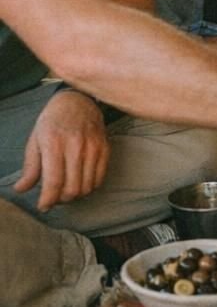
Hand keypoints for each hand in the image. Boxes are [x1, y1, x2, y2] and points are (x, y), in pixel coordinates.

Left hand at [15, 90, 109, 210]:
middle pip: (72, 187)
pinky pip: (100, 178)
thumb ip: (30, 167)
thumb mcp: (35, 140)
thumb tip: (21, 188)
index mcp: (54, 143)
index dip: (48, 199)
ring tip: (66, 190)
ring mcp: (93, 147)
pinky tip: (80, 182)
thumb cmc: (52, 121)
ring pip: (87, 186)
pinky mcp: (105, 148)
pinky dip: (90, 187)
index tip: (43, 206)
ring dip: (76, 195)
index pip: (54, 181)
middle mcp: (75, 146)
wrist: (78, 101)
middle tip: (54, 197)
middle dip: (61, 199)